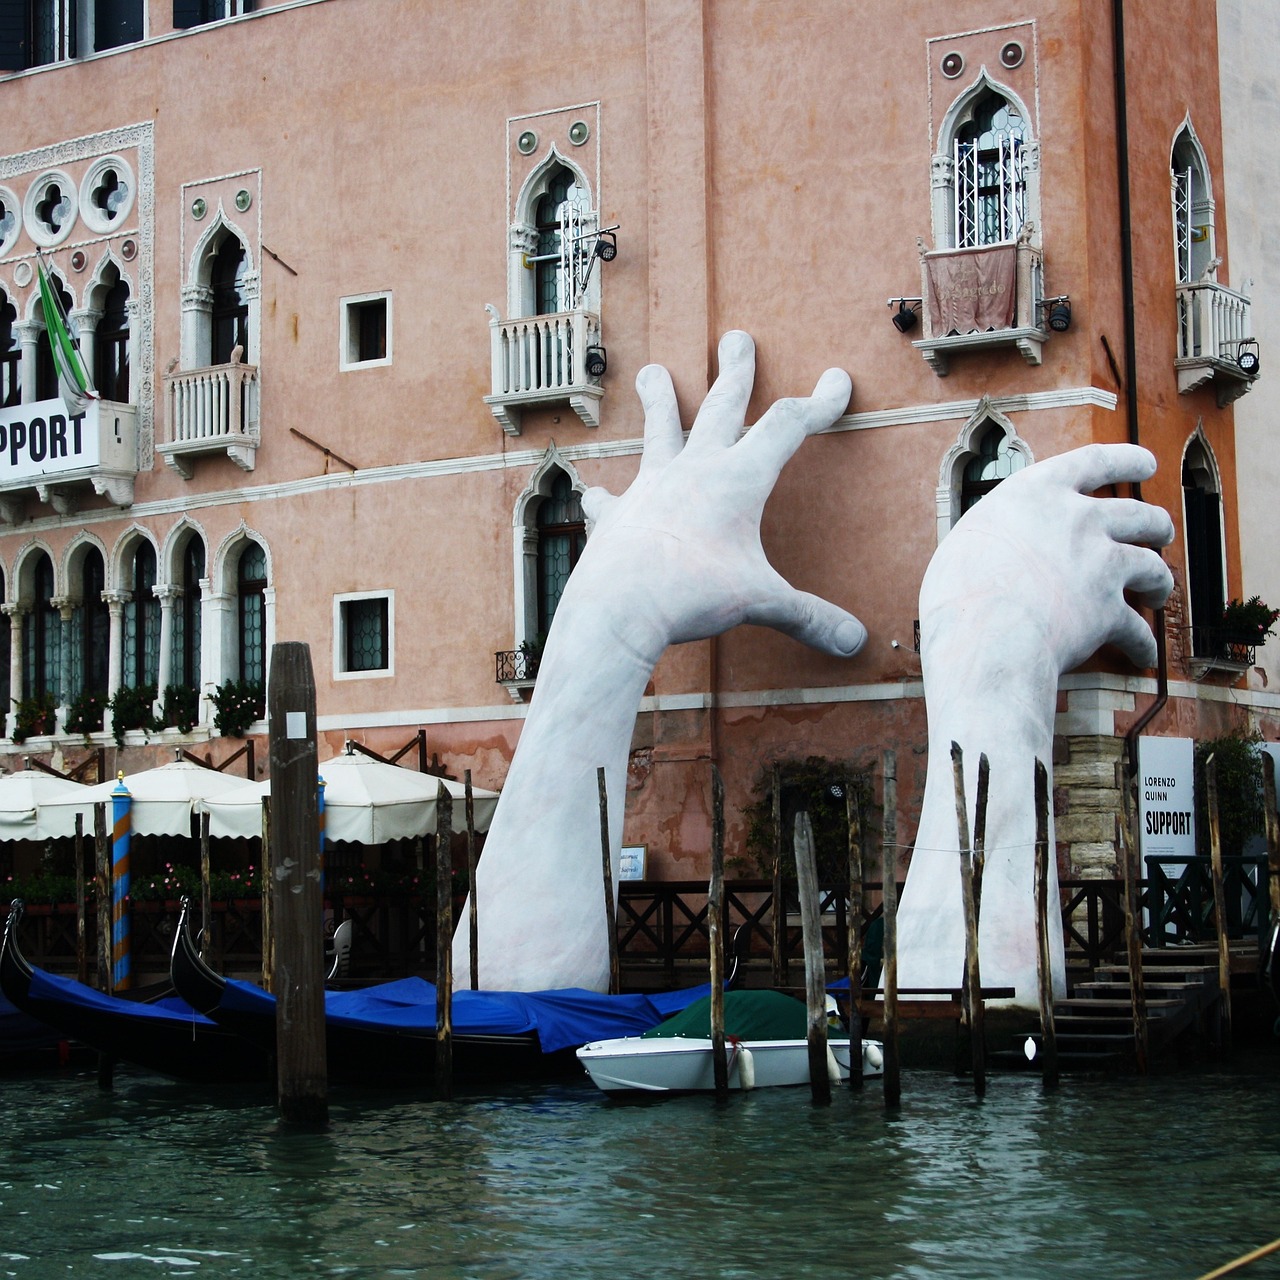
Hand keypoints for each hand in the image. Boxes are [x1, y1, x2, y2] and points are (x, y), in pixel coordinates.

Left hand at [567, 330, 865, 661]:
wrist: (619, 607)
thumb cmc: (692, 596)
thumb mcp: (760, 603)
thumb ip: (807, 617)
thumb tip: (853, 643)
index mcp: (737, 479)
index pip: (786, 426)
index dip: (817, 402)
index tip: (836, 381)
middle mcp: (693, 470)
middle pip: (720, 406)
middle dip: (735, 372)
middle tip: (735, 338)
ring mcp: (651, 487)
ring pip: (659, 429)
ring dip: (659, 399)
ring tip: (653, 371)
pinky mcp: (618, 514)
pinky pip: (612, 497)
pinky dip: (607, 495)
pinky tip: (595, 493)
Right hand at [918, 443, 1173, 688]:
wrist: (984, 634)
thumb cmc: (959, 588)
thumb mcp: (970, 536)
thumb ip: (1000, 530)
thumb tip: (1000, 544)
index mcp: (1040, 492)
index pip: (1095, 461)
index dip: (1127, 460)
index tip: (1146, 463)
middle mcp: (1080, 520)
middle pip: (1138, 514)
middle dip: (1155, 524)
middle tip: (1159, 531)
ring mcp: (1101, 564)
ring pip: (1151, 565)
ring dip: (1159, 580)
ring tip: (1157, 592)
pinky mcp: (1109, 610)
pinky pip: (1136, 628)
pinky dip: (1141, 642)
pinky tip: (1142, 653)